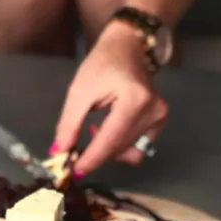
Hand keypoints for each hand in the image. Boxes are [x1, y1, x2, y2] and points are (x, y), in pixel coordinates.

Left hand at [53, 22, 168, 176]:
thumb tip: (59, 153)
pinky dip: (120, 146)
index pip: (111, 139)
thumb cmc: (102, 64)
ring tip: (95, 132)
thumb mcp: (79, 91)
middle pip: (120, 149)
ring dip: (108, 151)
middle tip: (75, 151)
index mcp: (134, 99)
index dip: (92, 159)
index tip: (74, 172)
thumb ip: (69, 124)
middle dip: (96, 155)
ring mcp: (160, 118)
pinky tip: (109, 130)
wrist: (128, 48)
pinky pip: (139, 147)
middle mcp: (152, 111)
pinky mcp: (160, 122)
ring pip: (130, 153)